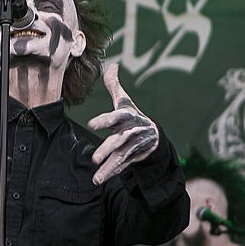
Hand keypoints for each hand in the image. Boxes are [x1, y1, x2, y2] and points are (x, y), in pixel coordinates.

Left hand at [86, 64, 158, 184]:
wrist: (153, 135)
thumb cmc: (132, 116)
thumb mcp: (124, 102)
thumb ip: (114, 86)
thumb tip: (112, 65)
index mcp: (127, 117)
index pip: (115, 117)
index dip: (104, 120)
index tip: (91, 124)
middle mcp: (131, 132)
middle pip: (119, 141)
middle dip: (107, 149)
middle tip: (94, 158)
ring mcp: (133, 146)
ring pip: (120, 157)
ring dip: (109, 167)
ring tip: (96, 178)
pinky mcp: (133, 158)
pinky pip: (122, 166)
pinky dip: (112, 173)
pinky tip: (101, 179)